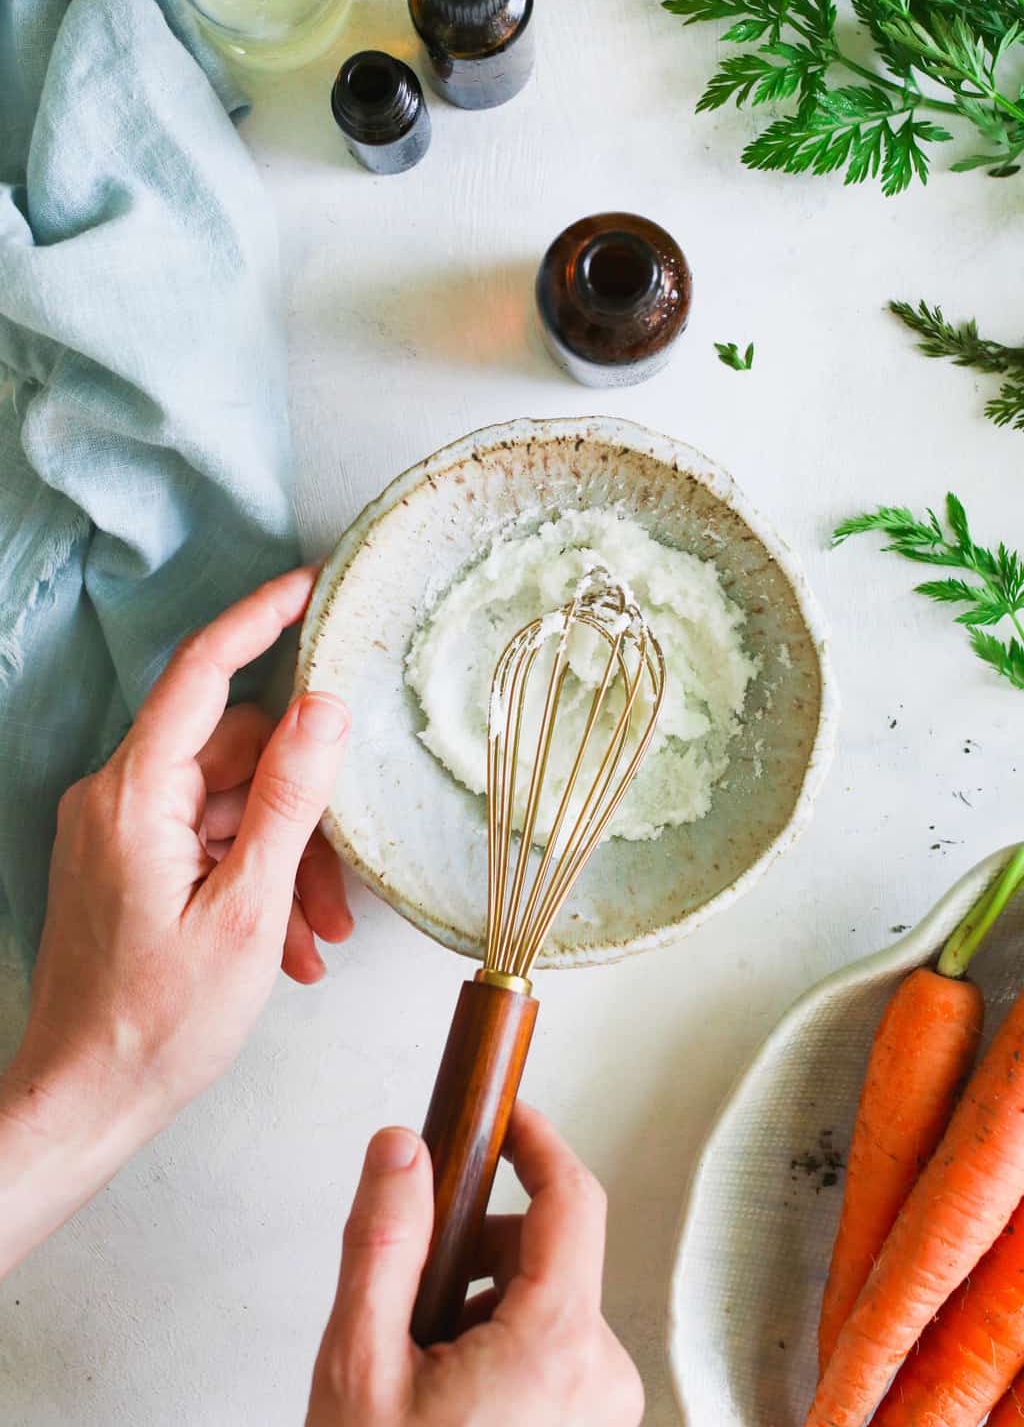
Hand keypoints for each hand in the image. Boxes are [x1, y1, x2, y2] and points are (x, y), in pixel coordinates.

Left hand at [0, 566, 350, 1272]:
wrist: (82, 1101)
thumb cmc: (158, 1022)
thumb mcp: (247, 909)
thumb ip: (288, 799)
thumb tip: (323, 707)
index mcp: (136, 796)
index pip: (203, 671)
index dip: (261, 619)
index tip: (314, 586)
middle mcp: (116, 798)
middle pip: (232, 755)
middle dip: (301, 809)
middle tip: (342, 883)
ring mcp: (117, 831)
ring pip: (228, 806)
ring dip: (284, 859)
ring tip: (316, 934)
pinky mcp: (124, 862)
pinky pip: (205, 841)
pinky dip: (253, 879)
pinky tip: (287, 944)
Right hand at [307, 1102, 643, 1426]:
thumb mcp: (360, 1366)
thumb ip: (384, 1243)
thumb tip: (402, 1149)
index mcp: (557, 1347)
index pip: (573, 1199)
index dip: (536, 1141)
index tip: (503, 1114)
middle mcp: (602, 1376)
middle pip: (547, 1254)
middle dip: (476, 1252)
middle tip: (410, 1300)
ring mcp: (604, 1412)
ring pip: (547, 1303)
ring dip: (483, 1306)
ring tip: (421, 1370)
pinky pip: (554, 1350)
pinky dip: (502, 1347)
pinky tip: (448, 1398)